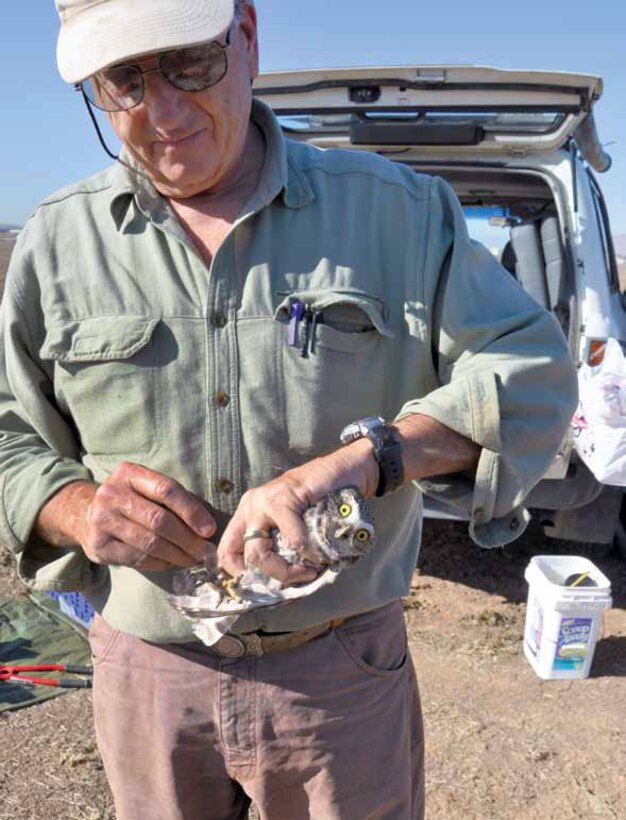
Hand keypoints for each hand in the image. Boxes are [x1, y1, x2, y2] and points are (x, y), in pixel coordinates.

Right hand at [78, 462, 216, 570]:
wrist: (86, 513)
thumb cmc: (131, 500)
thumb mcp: (147, 488)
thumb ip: (174, 500)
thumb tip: (207, 528)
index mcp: (128, 473)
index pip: (166, 490)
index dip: (191, 511)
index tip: (210, 529)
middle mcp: (111, 494)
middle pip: (159, 520)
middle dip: (188, 539)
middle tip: (205, 551)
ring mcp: (102, 520)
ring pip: (149, 543)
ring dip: (177, 555)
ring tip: (192, 559)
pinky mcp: (98, 545)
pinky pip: (138, 558)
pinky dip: (160, 563)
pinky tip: (171, 563)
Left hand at [217, 439, 377, 584]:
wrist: (346, 470)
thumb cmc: (323, 502)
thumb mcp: (295, 526)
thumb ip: (284, 548)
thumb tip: (281, 589)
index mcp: (247, 515)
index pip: (226, 553)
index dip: (241, 577)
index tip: (268, 587)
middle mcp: (249, 507)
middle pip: (239, 557)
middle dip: (268, 578)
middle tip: (295, 580)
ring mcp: (262, 501)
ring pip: (257, 553)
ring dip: (285, 571)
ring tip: (309, 571)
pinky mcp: (282, 498)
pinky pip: (290, 539)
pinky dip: (306, 551)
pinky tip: (317, 551)